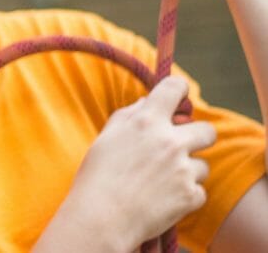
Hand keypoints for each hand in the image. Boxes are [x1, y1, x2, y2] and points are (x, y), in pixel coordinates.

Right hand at [40, 76, 214, 251]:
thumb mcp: (108, 135)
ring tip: (163, 181)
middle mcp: (170, 141)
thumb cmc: (98, 174)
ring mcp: (183, 170)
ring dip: (188, 171)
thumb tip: (148, 103)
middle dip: (198, 137)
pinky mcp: (191, 196)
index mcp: (147, 121)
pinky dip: (186, 195)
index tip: (178, 96)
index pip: (174, 89)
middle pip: (207, 130)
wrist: (102, 216)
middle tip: (181, 147)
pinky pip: (199, 191)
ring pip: (203, 165)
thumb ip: (131, 114)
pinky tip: (164, 198)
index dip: (179, 89)